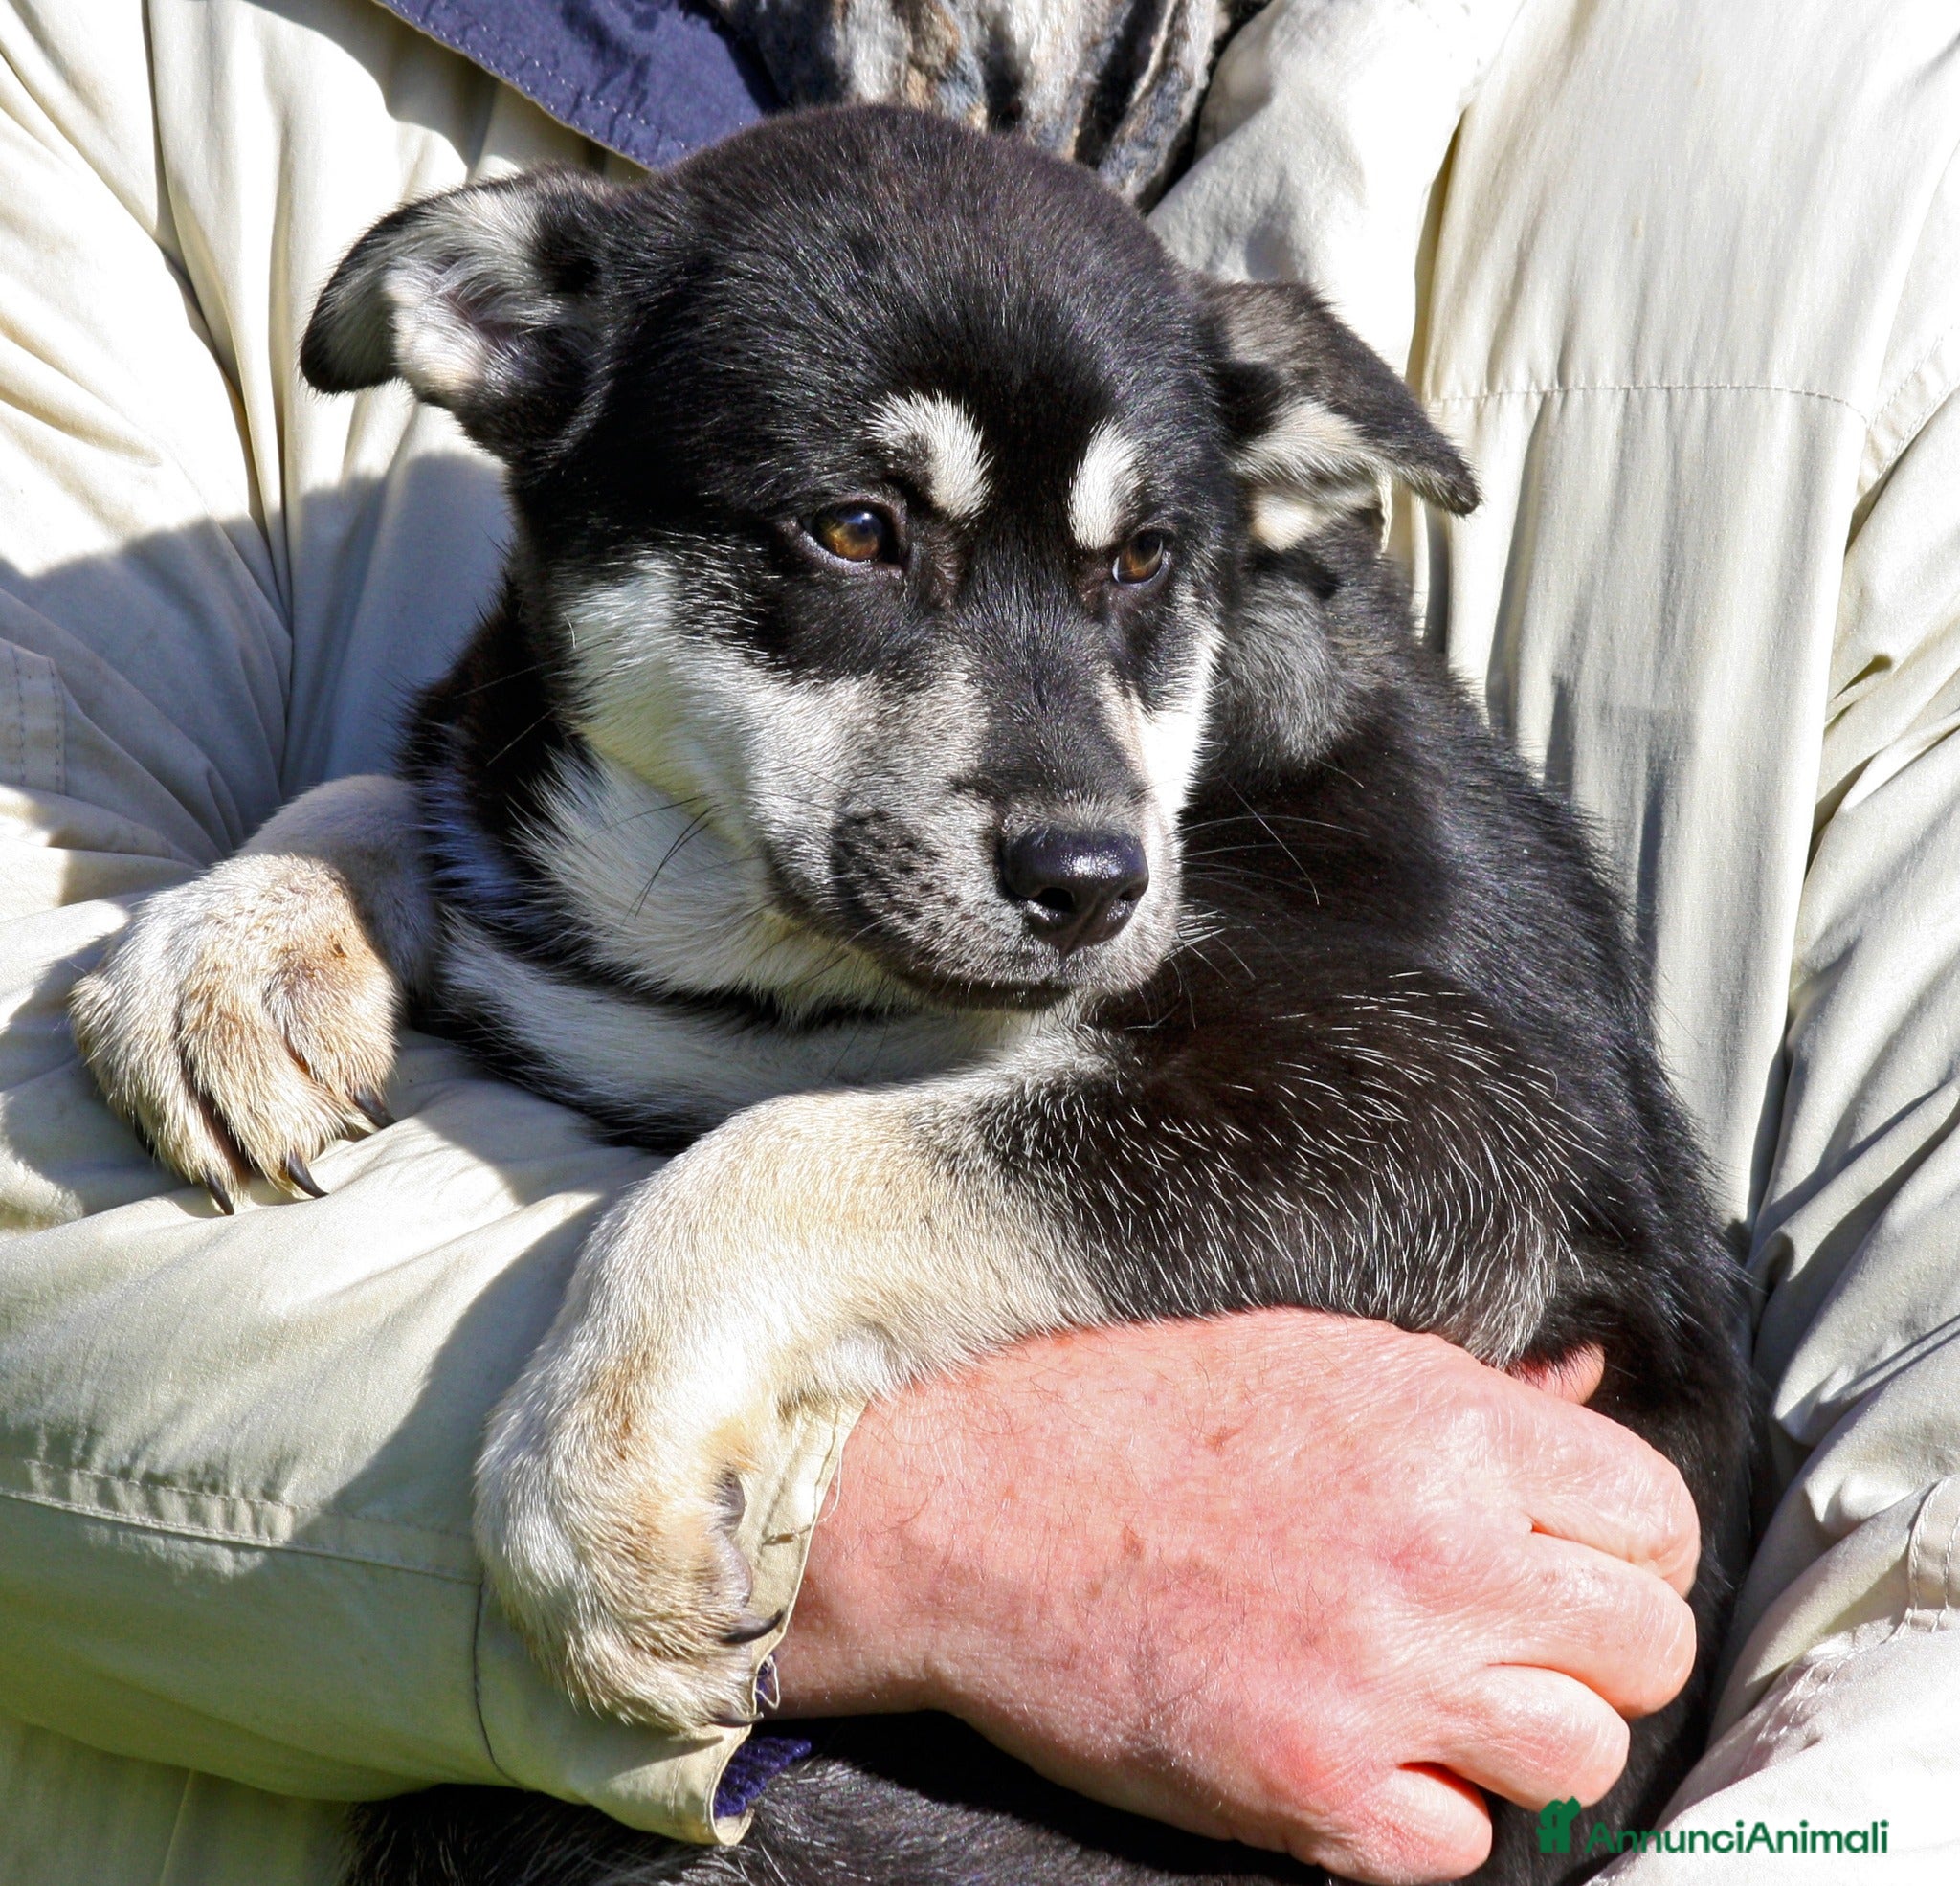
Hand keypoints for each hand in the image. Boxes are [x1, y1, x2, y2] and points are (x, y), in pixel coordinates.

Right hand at [773, 1311, 1698, 1885]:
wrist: (981, 1508)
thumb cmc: (1142, 1417)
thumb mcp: (1319, 1358)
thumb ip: (1470, 1393)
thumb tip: (1584, 1391)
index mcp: (1448, 1429)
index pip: (1658, 1516)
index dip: (1623, 1543)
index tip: (1567, 1557)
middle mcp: (1439, 1554)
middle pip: (1649, 1645)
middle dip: (1597, 1646)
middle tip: (1512, 1637)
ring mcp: (1380, 1682)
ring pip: (1583, 1758)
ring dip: (1527, 1740)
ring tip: (1442, 1702)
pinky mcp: (1313, 1790)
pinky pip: (1462, 1847)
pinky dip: (1427, 1814)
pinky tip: (1364, 1754)